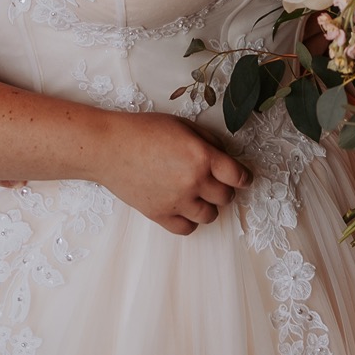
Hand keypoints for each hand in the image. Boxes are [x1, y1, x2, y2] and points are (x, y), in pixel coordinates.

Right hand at [99, 114, 249, 235]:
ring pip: (210, 215)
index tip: (243, 178)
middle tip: (216, 183)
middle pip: (226, 197)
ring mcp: (176, 201)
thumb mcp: (182, 125)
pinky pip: (187, 228)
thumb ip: (208, 141)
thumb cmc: (143, 131)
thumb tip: (225, 155)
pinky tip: (184, 209)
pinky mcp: (160, 214)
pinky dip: (190, 221)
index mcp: (201, 156)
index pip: (237, 176)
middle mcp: (193, 181)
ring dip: (209, 206)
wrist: (109, 148)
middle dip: (225, 189)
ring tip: (199, 196)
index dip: (244, 178)